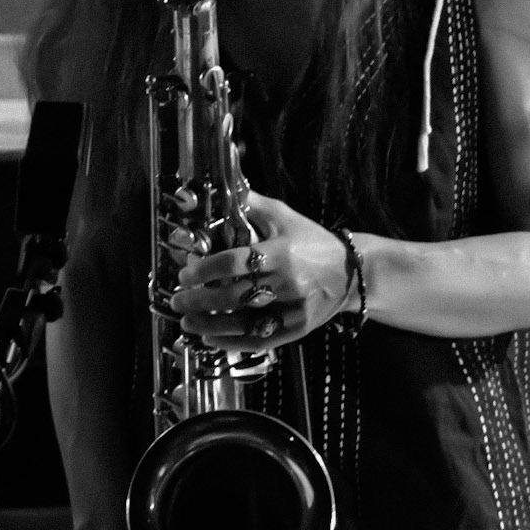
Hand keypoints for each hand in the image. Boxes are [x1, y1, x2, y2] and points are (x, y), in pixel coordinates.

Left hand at [170, 190, 351, 347]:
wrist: (351, 272)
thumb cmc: (314, 242)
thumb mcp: (285, 217)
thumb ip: (253, 204)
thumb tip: (226, 187)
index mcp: (282, 253)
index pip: (237, 262)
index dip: (207, 269)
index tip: (186, 274)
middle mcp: (288, 282)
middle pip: (236, 296)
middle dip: (200, 300)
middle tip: (178, 300)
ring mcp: (294, 309)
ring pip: (245, 323)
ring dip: (210, 325)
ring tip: (187, 322)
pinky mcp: (298, 329)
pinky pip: (261, 339)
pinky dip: (233, 343)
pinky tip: (211, 339)